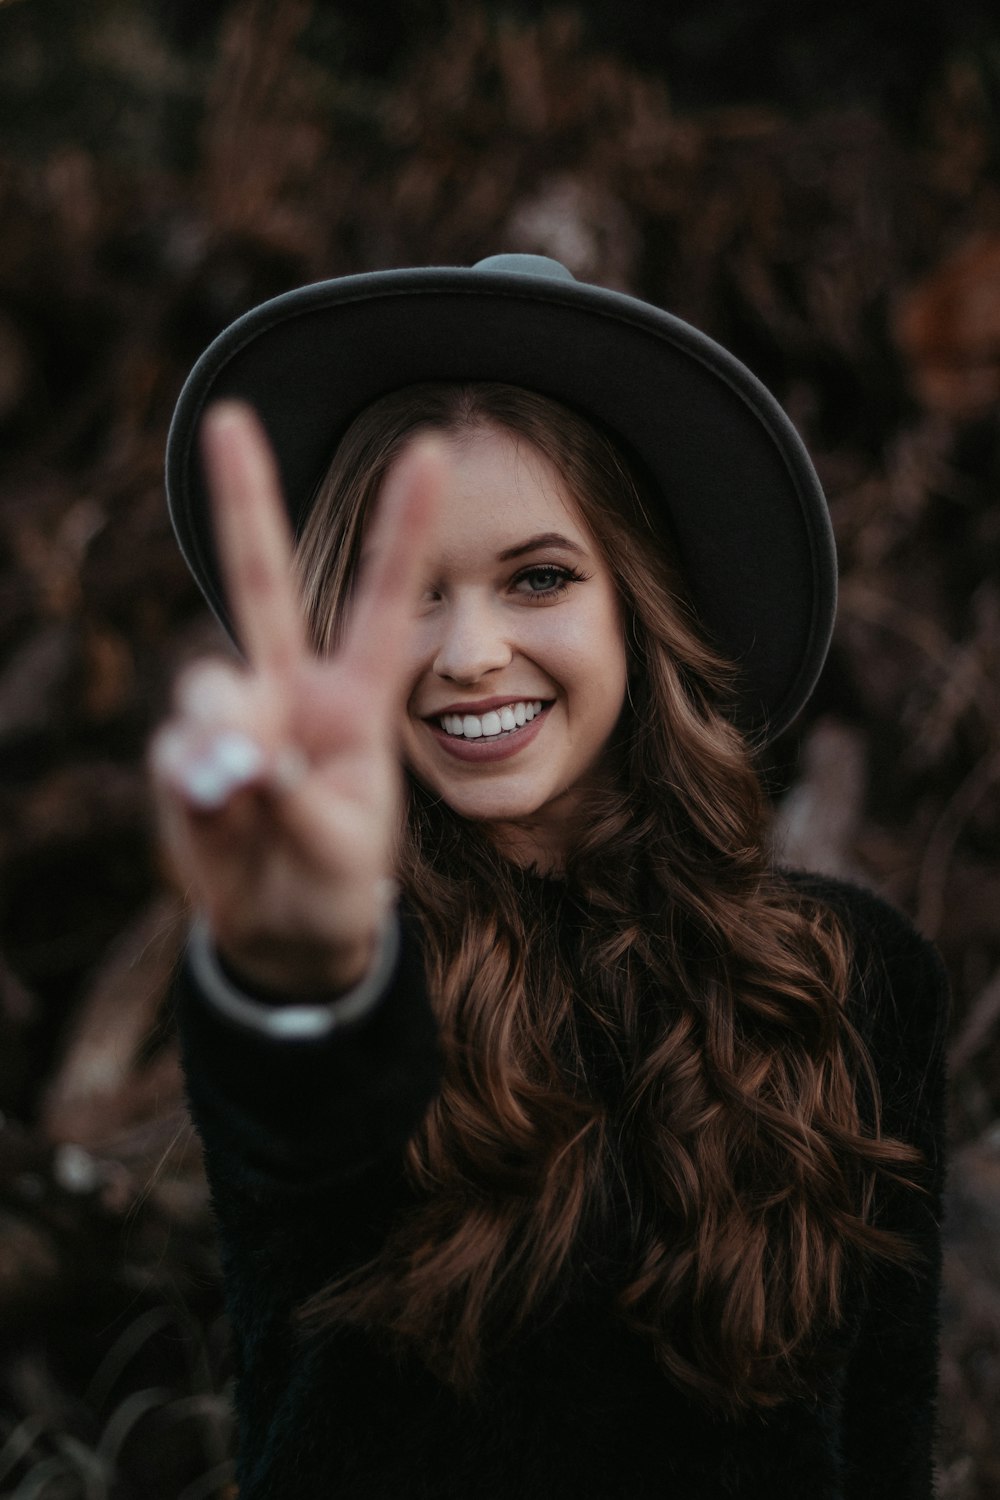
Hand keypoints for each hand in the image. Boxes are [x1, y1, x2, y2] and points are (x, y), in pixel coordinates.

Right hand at [150, 402, 443, 996]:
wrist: (283, 933)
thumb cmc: (333, 879)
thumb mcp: (336, 849)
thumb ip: (287, 798)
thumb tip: (225, 754)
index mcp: (355, 699)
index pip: (382, 601)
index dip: (402, 528)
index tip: (431, 447)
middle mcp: (291, 690)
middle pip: (261, 584)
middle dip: (244, 501)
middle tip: (228, 417)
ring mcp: (235, 719)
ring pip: (209, 683)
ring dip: (226, 733)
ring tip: (247, 794)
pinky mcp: (186, 755)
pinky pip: (177, 748)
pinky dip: (194, 783)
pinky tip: (218, 814)